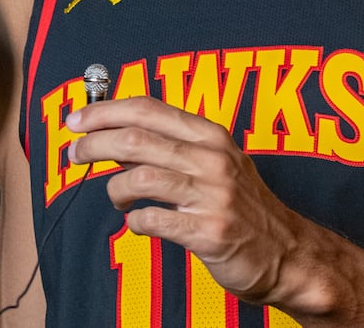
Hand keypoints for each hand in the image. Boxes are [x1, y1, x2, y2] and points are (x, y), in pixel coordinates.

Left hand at [67, 96, 308, 306]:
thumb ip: (171, 145)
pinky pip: (153, 220)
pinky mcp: (209, 232)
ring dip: (114, 188)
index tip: (76, 120)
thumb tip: (113, 136)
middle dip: (94, 144)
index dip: (104, 110)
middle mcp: (212, 159)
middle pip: (135, 138)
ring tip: (116, 198)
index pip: (147, 108)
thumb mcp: (214, 162)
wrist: (288, 255)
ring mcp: (212, 195)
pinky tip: (139, 222)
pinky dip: (136, 221)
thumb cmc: (243, 207)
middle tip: (74, 154)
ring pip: (139, 177)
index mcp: (210, 135)